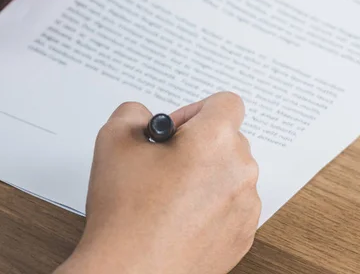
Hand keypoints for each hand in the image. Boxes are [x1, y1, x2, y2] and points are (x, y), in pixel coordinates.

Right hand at [57, 92, 260, 273]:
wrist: (131, 272)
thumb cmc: (126, 213)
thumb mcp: (113, 141)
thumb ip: (133, 113)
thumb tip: (145, 118)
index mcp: (215, 140)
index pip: (225, 102)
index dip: (195, 111)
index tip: (174, 131)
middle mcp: (240, 171)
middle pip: (227, 139)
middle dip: (197, 144)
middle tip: (164, 164)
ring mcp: (246, 207)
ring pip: (230, 173)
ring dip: (205, 176)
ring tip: (168, 196)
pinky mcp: (242, 235)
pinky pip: (232, 205)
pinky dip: (210, 205)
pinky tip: (179, 218)